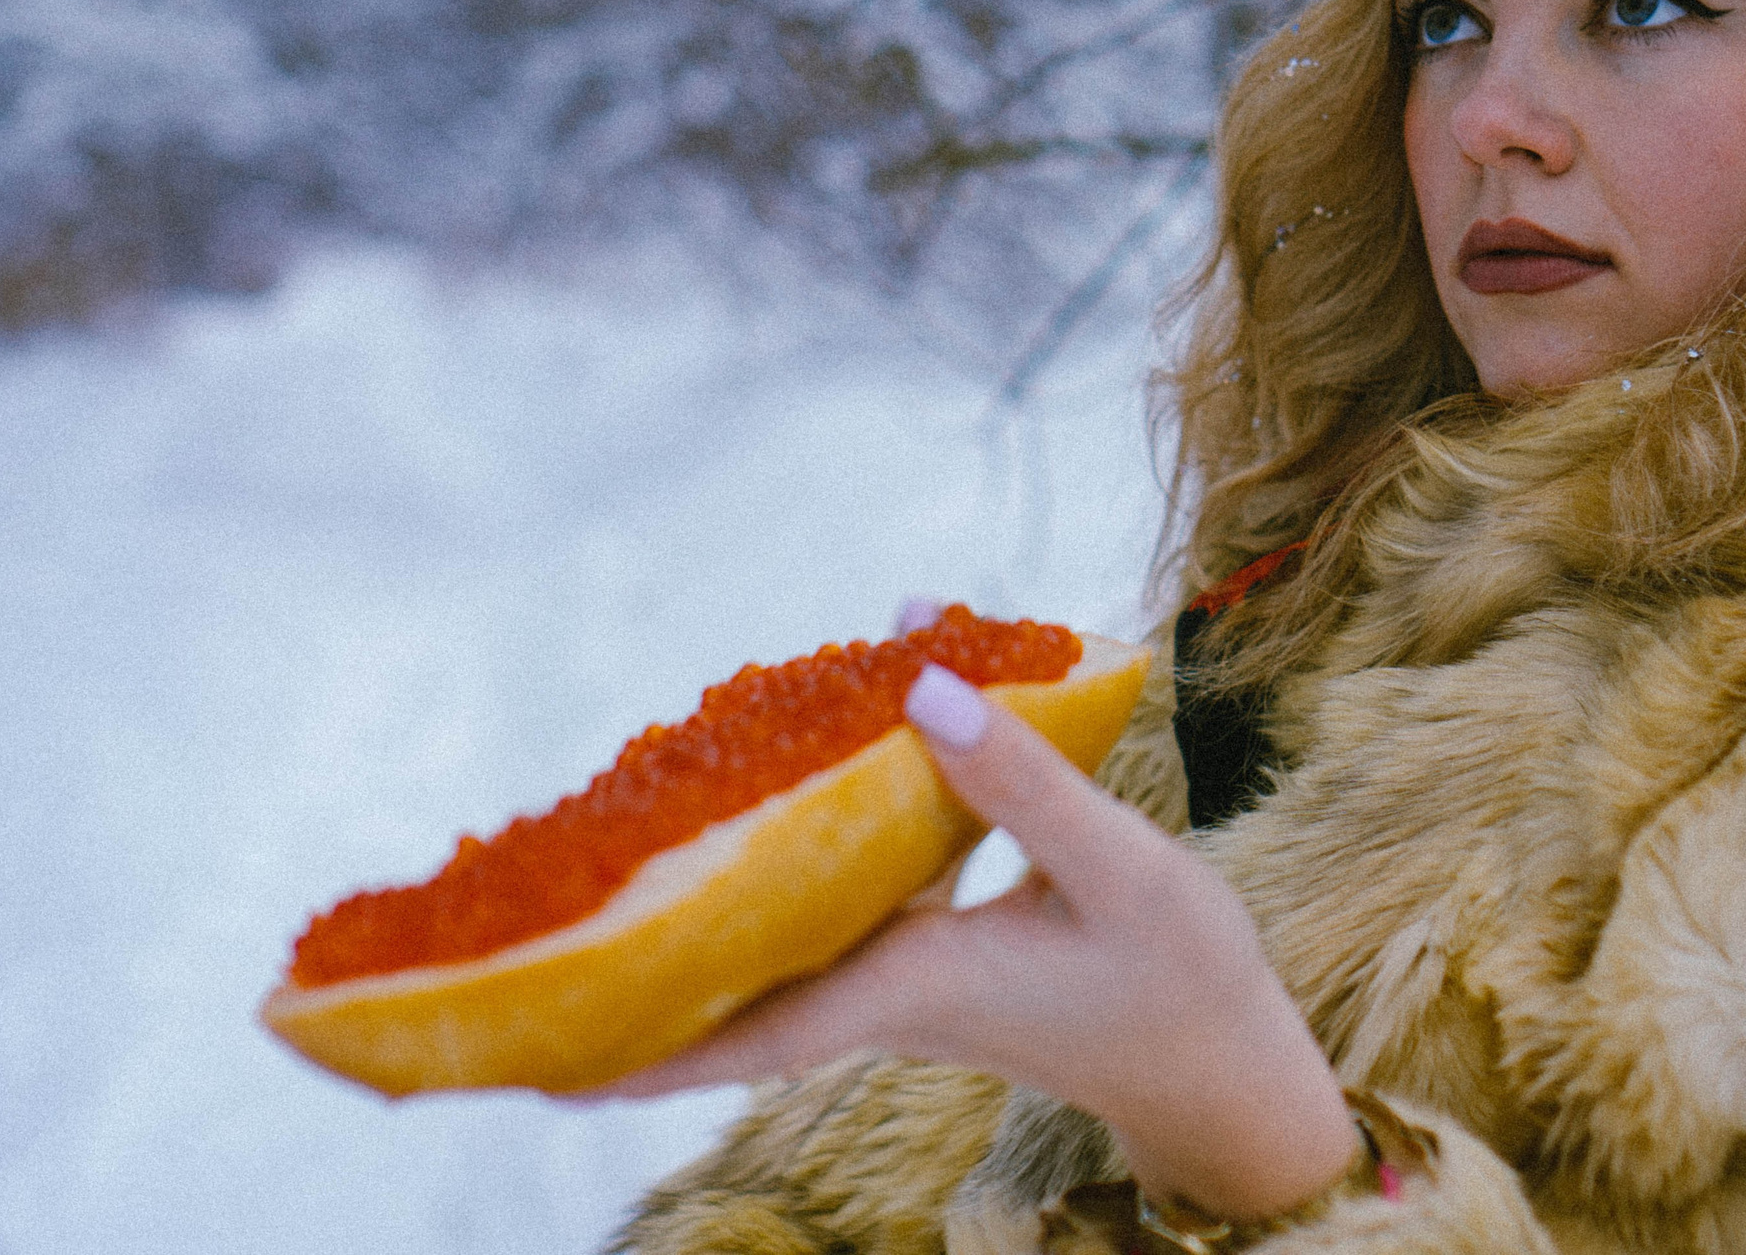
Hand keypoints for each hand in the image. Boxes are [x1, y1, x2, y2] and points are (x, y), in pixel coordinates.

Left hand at [574, 663, 1360, 1220]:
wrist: (1227, 1063)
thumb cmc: (1184, 981)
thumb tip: (919, 683)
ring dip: (704, 893)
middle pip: (730, 983)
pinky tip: (802, 753)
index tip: (532, 1060)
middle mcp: (888, 990)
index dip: (636, 1043)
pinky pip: (839, 892)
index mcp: (914, 987)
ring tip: (613, 841)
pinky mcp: (934, 951)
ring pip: (778, 930)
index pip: (746, 1030)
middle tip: (518, 937)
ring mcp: (906, 975)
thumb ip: (1025, 780)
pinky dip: (803, 836)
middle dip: (629, 967)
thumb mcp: (1121, 870)